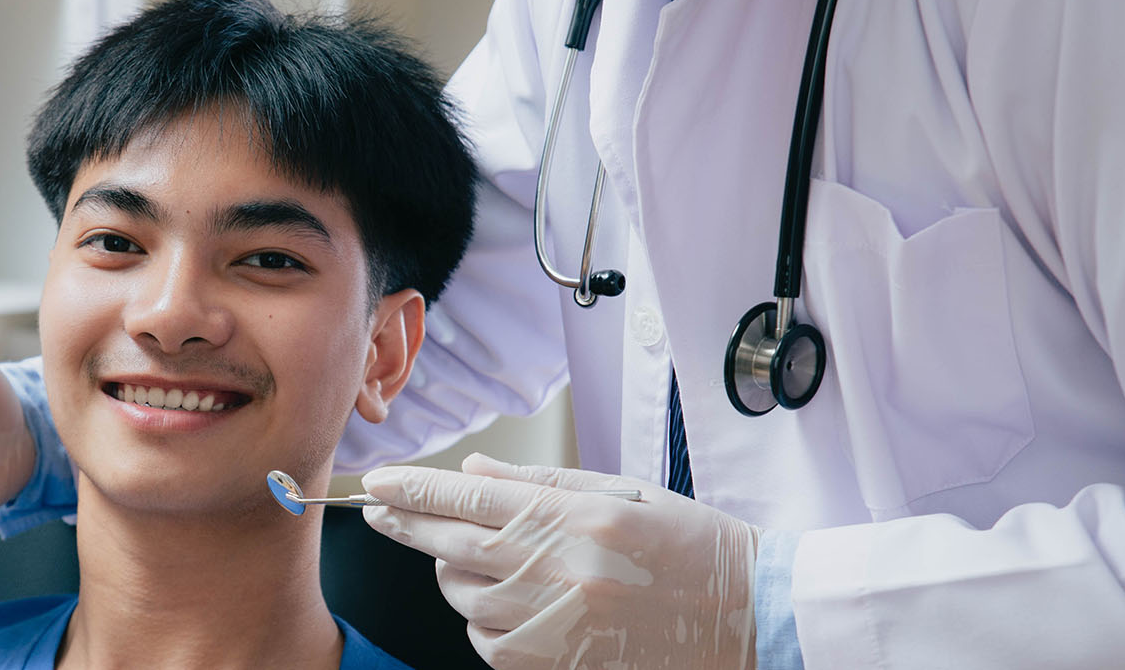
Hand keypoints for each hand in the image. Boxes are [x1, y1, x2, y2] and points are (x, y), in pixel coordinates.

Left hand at [363, 453, 759, 669]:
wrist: (748, 615)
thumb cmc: (691, 546)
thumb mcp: (620, 493)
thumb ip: (539, 484)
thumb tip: (470, 473)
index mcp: (578, 519)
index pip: (470, 499)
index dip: (414, 490)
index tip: (377, 482)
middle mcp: (563, 572)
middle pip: (454, 546)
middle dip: (409, 525)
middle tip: (381, 512)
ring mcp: (557, 623)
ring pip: (465, 597)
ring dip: (457, 574)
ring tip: (487, 559)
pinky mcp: (557, 664)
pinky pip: (488, 642)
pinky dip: (484, 620)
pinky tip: (508, 602)